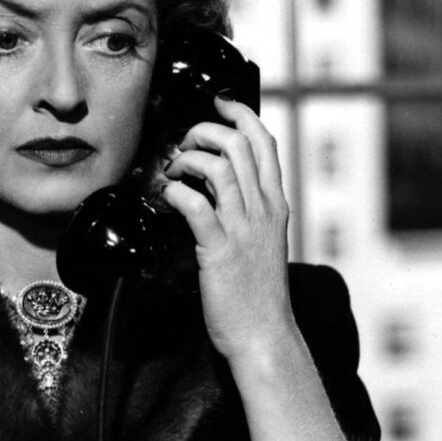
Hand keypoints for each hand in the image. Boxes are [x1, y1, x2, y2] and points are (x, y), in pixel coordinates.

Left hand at [158, 95, 295, 364]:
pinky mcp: (220, 249)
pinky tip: (166, 199)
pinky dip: (176, 192)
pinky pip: (195, 204)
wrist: (264, 335)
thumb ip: (248, 214)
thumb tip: (215, 190)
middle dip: (205, 132)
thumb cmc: (258, 295)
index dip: (239, 115)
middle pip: (240, 144)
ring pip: (220, 166)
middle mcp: (263, 210)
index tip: (218, 105)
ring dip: (187, 159)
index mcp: (276, 205)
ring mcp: (243, 229)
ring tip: (172, 171)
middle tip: (184, 146)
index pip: (265, 143)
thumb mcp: (263, 244)